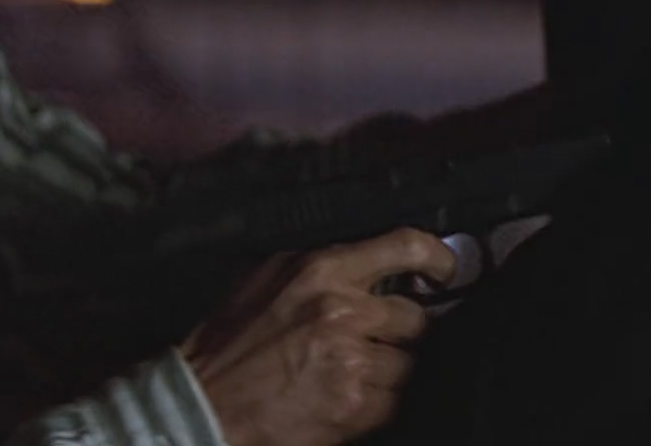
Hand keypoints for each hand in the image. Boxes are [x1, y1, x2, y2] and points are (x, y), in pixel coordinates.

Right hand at [178, 228, 456, 445]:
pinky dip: (374, 402)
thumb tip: (375, 262)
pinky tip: (340, 397)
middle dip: (399, 332)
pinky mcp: (355, 404)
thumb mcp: (267, 278)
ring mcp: (353, 360)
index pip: (405, 246)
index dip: (438, 257)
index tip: (448, 269)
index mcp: (322, 270)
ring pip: (407, 363)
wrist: (203, 404)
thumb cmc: (228, 344)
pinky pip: (393, 400)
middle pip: (415, 318)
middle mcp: (343, 310)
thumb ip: (322, 266)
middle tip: (368, 341)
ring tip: (344, 373)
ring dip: (384, 370)